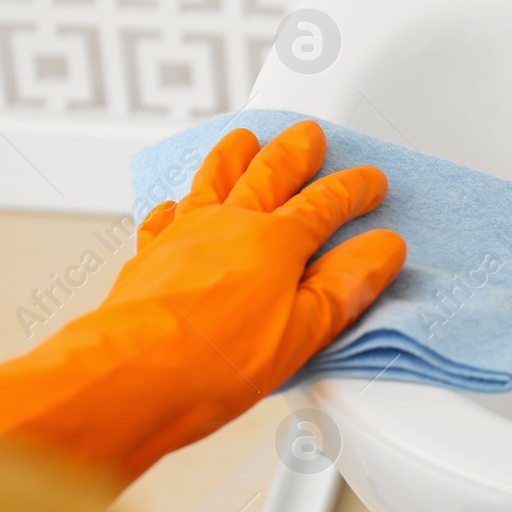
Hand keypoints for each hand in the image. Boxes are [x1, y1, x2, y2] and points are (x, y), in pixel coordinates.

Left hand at [0, 120, 405, 486]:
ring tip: (244, 138)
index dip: (352, 190)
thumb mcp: (303, 332)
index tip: (371, 180)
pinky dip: (175, 205)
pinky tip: (175, 205)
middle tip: (309, 135)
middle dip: (294, 153)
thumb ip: (344, 286)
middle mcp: (229, 226)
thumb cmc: (215, 363)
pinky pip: (164, 217)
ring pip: (213, 180)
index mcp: (276, 243)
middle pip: (269, 175)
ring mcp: (184, 236)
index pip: (325, 204)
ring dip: (232, 156)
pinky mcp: (149, 258)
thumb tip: (382, 250)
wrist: (130, 375)